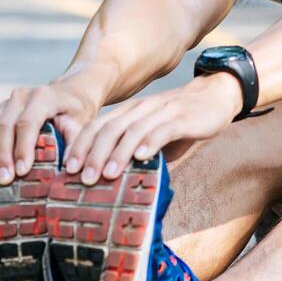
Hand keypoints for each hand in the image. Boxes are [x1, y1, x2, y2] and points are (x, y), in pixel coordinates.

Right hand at [0, 77, 102, 184]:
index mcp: (43, 96)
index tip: (22, 171)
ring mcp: (7, 102)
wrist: (69, 92)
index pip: (28, 122)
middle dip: (3, 154)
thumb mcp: (82, 123)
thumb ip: (75, 141)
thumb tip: (69, 166)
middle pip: (5, 125)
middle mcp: (21, 96)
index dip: (23, 147)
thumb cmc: (76, 112)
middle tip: (4, 179)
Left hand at [61, 73, 244, 184]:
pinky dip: (150, 143)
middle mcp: (140, 109)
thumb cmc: (179, 123)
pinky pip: (162, 130)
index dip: (80, 146)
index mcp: (128, 113)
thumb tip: (115, 183)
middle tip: (83, 178)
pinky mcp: (182, 118)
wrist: (214, 97)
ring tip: (107, 174)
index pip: (96, 127)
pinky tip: (141, 158)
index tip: (67, 169)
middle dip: (93, 154)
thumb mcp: (152, 136)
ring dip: (118, 153)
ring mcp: (161, 112)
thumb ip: (135, 153)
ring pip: (132, 131)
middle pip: (109, 129)